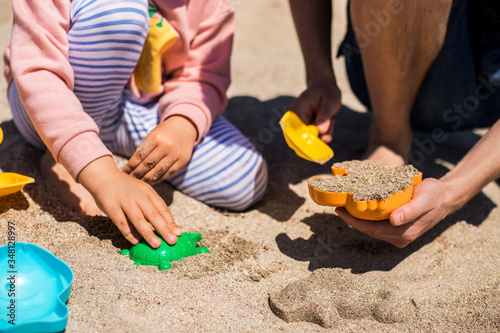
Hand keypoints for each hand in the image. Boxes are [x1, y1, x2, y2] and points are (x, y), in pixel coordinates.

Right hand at [79, 156, 181, 246]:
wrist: (104, 177)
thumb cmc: (127, 188)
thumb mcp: (142, 191)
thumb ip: (152, 205)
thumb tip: (167, 225)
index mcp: (148, 192)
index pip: (162, 208)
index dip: (171, 222)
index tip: (178, 233)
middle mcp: (138, 196)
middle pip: (153, 214)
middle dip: (164, 229)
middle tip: (172, 241)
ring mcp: (124, 201)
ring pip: (138, 220)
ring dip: (148, 233)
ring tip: (156, 244)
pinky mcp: (112, 207)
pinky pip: (122, 223)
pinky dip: (129, 233)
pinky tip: (136, 241)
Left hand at [123, 115, 197, 184]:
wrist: (184, 127)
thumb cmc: (164, 133)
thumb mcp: (153, 135)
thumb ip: (144, 149)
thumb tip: (131, 167)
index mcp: (156, 138)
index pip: (139, 156)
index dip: (130, 166)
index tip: (124, 172)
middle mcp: (166, 146)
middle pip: (148, 165)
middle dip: (137, 173)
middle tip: (130, 179)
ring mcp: (175, 154)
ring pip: (157, 171)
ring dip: (146, 178)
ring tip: (139, 181)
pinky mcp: (182, 161)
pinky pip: (168, 173)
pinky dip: (158, 179)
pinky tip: (151, 181)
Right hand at [291, 75, 341, 142]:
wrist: (324, 86)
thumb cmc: (327, 91)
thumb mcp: (330, 101)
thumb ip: (325, 115)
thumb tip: (320, 131)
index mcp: (298, 109)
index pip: (298, 129)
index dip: (308, 138)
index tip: (323, 139)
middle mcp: (295, 117)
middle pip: (301, 137)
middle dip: (319, 137)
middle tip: (330, 124)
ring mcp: (298, 123)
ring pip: (309, 139)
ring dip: (323, 134)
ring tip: (331, 119)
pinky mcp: (304, 127)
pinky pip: (313, 136)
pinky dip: (323, 133)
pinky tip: (329, 120)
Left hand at [335, 178, 453, 247]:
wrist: (444, 197)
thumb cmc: (434, 196)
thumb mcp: (423, 200)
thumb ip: (410, 211)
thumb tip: (393, 220)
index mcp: (404, 233)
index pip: (372, 230)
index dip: (354, 222)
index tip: (340, 211)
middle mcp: (400, 237)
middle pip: (369, 230)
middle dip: (352, 220)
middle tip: (337, 206)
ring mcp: (398, 234)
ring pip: (371, 228)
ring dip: (357, 219)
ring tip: (344, 206)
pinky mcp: (396, 228)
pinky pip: (376, 224)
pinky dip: (366, 216)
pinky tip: (357, 207)